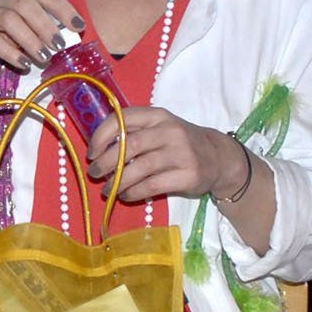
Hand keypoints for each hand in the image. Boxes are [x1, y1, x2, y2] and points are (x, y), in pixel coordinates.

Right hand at [0, 0, 81, 74]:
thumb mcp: (13, 17)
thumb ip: (36, 22)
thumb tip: (65, 37)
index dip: (62, 8)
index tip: (78, 26)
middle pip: (26, 5)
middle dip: (46, 26)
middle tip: (59, 46)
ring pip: (9, 20)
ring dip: (30, 40)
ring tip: (43, 58)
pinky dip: (10, 52)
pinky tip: (23, 63)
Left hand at [84, 107, 234, 203]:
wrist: (219, 157)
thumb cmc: (179, 143)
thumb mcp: (159, 128)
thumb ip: (133, 133)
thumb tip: (99, 152)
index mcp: (157, 116)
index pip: (122, 119)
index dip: (101, 136)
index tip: (92, 153)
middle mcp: (169, 131)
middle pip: (129, 145)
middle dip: (106, 162)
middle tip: (95, 173)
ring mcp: (181, 153)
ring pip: (139, 168)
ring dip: (118, 181)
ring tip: (108, 190)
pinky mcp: (188, 175)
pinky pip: (152, 186)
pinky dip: (134, 193)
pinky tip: (126, 196)